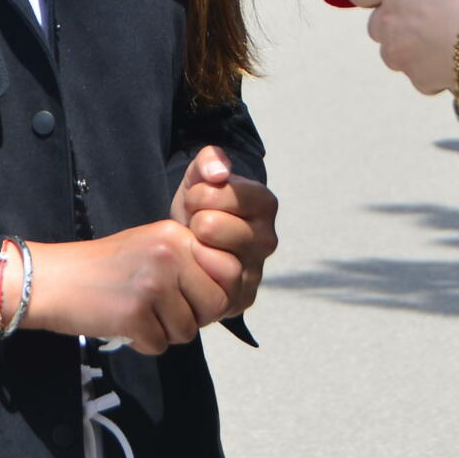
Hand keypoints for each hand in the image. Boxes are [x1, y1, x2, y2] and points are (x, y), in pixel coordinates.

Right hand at [26, 221, 238, 355]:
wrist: (52, 279)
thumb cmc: (106, 269)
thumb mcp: (153, 247)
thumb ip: (191, 263)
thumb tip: (228, 297)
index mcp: (177, 234)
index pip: (231, 270)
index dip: (218, 292)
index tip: (193, 297)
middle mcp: (169, 254)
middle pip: (216, 304)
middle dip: (195, 317)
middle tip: (165, 312)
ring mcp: (152, 283)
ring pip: (188, 330)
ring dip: (166, 332)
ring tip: (139, 313)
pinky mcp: (134, 313)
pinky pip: (160, 345)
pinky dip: (143, 343)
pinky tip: (124, 324)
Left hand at [170, 146, 278, 318]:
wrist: (190, 245)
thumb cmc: (199, 207)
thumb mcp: (199, 177)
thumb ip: (209, 160)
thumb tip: (220, 172)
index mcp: (265, 203)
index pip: (223, 193)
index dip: (199, 194)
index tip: (198, 201)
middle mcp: (268, 239)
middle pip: (211, 225)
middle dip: (193, 221)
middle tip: (195, 226)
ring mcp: (257, 271)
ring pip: (210, 256)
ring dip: (192, 247)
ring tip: (195, 243)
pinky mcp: (243, 298)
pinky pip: (209, 286)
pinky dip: (195, 274)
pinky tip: (195, 265)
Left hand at [345, 0, 458, 94]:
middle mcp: (388, 16)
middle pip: (375, 25)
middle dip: (394, 26)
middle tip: (425, 23)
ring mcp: (396, 49)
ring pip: (393, 53)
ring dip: (410, 52)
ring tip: (444, 45)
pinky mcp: (412, 75)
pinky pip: (417, 76)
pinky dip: (432, 73)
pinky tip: (456, 63)